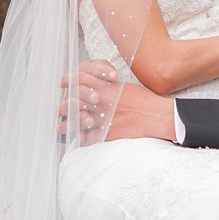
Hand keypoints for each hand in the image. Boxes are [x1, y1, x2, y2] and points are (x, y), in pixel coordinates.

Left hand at [58, 61, 173, 142]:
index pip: (81, 80)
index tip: (62, 83)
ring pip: (76, 122)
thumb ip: (108, 88)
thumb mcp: (126, 88)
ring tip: (62, 128)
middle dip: (64, 106)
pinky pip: (88, 138)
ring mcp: (103, 118)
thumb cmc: (146, 102)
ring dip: (67, 126)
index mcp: (106, 88)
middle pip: (73, 101)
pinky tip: (79, 140)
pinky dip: (82, 140)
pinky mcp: (107, 133)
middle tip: (60, 109)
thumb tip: (96, 89)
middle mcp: (101, 102)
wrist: (158, 116)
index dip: (69, 81)